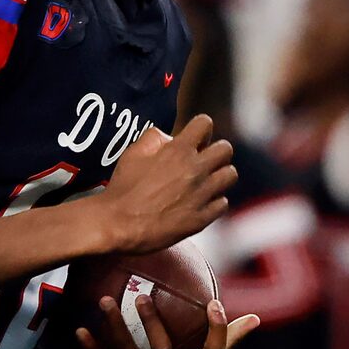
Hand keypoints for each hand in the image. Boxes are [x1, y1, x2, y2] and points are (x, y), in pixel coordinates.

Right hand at [91, 116, 236, 255]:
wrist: (117, 225)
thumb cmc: (122, 189)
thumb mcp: (132, 154)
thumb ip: (153, 138)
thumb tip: (167, 137)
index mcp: (178, 151)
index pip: (205, 124)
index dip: (199, 130)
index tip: (194, 140)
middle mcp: (195, 170)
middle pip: (226, 149)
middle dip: (215, 152)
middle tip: (203, 162)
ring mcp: (201, 195)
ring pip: (230, 175)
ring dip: (219, 176)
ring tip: (205, 183)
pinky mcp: (201, 218)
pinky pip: (223, 203)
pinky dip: (214, 202)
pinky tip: (200, 204)